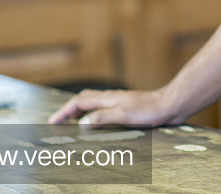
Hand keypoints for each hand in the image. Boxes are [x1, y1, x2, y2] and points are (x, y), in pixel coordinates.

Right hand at [47, 88, 176, 127]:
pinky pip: (102, 109)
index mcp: (107, 98)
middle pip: (83, 100)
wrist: (168, 105)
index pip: (78, 102)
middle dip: (68, 110)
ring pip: (92, 104)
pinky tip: (96, 124)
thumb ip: (102, 118)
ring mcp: (117, 102)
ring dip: (79, 112)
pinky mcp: (125, 108)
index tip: (52, 122)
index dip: (63, 112)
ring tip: (72, 124)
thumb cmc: (148, 110)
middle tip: (58, 122)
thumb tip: (81, 123)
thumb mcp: (123, 115)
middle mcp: (110, 98)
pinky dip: (92, 115)